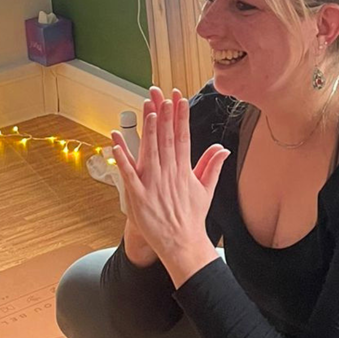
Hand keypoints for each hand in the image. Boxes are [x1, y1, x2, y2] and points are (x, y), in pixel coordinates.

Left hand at [112, 90, 229, 280]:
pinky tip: (115, 141)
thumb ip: (212, 166)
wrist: (183, 244)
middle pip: (166, 139)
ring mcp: (154, 185)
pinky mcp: (140, 197)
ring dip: (149, 130)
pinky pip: (129, 173)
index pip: (182, 137)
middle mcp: (170, 174)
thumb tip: (222, 149)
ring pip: (150, 152)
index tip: (179, 98)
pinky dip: (122, 157)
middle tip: (161, 94)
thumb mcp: (206, 190)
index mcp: (184, 170)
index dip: (180, 116)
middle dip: (164, 115)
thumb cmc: (191, 218)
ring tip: (148, 109)